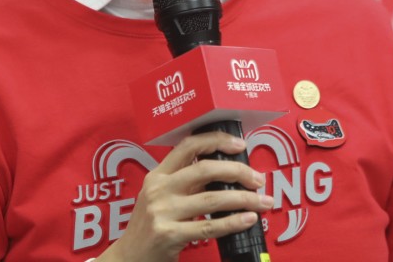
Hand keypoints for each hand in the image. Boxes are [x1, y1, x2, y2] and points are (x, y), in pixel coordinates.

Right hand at [97, 131, 272, 261]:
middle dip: (238, 171)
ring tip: (263, 202)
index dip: (216, 141)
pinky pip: (209, 227)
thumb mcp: (161, 197)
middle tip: (258, 179)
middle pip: (205, 170)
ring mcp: (163, 212)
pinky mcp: (169, 235)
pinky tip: (249, 219)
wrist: (129, 257)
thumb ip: (186, 183)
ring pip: (212, 199)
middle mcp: (159, 189)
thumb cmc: (151, 225)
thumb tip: (226, 172)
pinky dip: (233, 222)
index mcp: (157, 175)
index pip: (188, 145)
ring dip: (244, 199)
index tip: (239, 144)